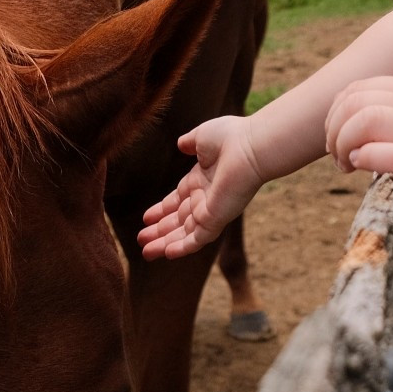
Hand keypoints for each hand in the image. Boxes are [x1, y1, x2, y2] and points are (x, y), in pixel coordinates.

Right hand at [139, 116, 268, 259]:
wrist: (251, 147)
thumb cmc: (230, 138)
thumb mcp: (202, 137)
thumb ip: (190, 143)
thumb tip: (181, 144)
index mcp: (202, 179)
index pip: (179, 199)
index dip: (162, 209)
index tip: (147, 218)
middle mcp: (206, 197)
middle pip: (179, 219)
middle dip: (160, 230)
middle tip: (141, 239)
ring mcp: (212, 209)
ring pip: (185, 232)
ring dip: (165, 243)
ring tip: (145, 252)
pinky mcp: (216, 219)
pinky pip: (198, 238)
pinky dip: (183, 247)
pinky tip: (167, 254)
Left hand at [325, 77, 392, 254]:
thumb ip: (392, 116)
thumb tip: (341, 115)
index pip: (361, 88)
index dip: (337, 113)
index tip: (340, 142)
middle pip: (360, 101)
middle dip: (335, 129)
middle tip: (339, 157)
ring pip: (372, 118)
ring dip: (345, 143)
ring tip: (347, 166)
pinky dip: (369, 157)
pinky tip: (361, 167)